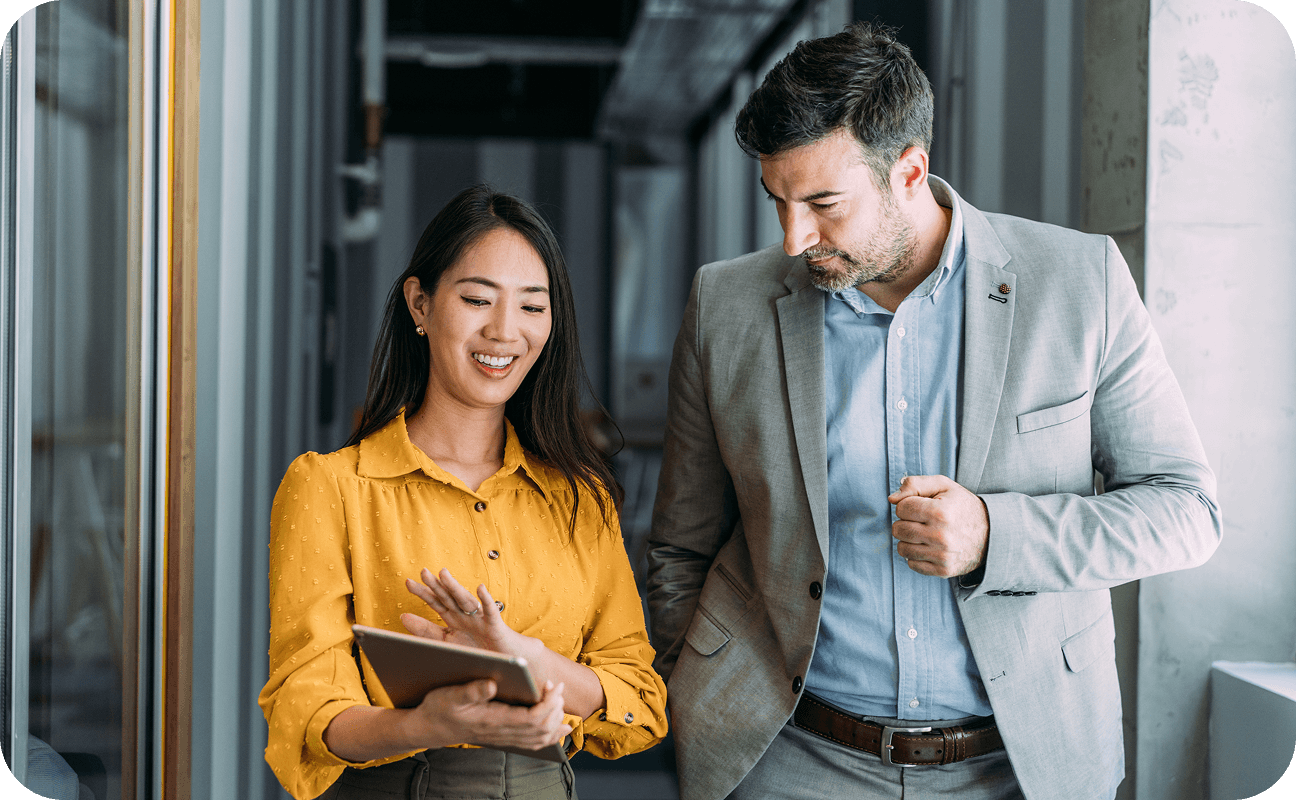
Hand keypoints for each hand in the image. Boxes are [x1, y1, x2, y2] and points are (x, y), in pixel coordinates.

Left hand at [401, 568, 547, 680]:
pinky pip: (490, 611)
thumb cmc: (475, 651)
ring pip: (465, 600)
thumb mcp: (445, 642)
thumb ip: (425, 631)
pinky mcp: (494, 625)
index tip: (408, 582)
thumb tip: (403, 616)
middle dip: (436, 585)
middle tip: (423, 572)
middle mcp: (465, 614)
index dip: (423, 592)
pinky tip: (480, 588)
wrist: (503, 662)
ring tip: (444, 574)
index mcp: (453, 618)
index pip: (436, 602)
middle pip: (448, 597)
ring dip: (455, 587)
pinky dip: (486, 600)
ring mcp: (479, 618)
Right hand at [405, 678, 571, 751]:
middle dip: (555, 708)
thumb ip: (472, 691)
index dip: (548, 703)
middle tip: (556, 687)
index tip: (553, 685)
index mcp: (493, 720)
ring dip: (555, 721)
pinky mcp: (503, 737)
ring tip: (559, 701)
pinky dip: (551, 735)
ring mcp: (503, 737)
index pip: (532, 718)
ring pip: (539, 738)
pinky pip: (533, 742)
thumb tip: (493, 684)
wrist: (429, 728)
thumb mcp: (450, 695)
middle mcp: (501, 732)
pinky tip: (560, 727)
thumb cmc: (439, 709)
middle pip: (541, 728)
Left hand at [889, 475, 988, 577]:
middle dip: (905, 522)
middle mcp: (940, 536)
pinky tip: (929, 547)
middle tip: (921, 521)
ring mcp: (942, 556)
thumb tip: (892, 498)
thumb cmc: (963, 507)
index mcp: (940, 512)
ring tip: (924, 534)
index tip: (920, 506)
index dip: (908, 505)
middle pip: (898, 529)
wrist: (992, 534)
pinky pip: (912, 564)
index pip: (901, 508)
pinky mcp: (943, 570)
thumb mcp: (944, 486)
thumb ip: (915, 484)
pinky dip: (916, 556)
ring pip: (902, 548)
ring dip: (909, 540)